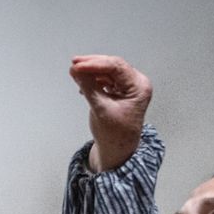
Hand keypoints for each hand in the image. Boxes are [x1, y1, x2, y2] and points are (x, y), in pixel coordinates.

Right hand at [68, 55, 151, 172]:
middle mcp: (137, 84)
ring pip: (109, 71)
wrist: (117, 150)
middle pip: (113, 66)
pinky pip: (107, 79)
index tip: (78, 66)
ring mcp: (129, 87)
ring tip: (76, 72)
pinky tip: (83, 82)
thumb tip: (77, 71)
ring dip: (92, 71)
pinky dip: (94, 79)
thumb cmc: (115, 135)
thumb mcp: (100, 109)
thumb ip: (89, 88)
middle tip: (74, 64)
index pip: (116, 67)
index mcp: (139, 87)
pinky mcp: (121, 91)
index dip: (95, 64)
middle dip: (93, 64)